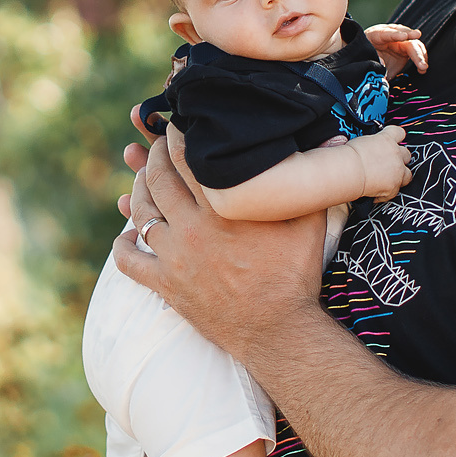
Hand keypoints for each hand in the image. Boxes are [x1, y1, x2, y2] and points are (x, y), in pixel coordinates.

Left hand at [113, 131, 326, 359]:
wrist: (277, 331)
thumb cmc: (295, 275)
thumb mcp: (309, 222)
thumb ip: (311, 180)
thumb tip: (334, 138)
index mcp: (222, 207)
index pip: (186, 157)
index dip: (177, 135)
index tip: (177, 125)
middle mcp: (192, 227)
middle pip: (158, 179)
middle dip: (153, 157)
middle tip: (157, 147)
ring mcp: (174, 257)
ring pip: (140, 214)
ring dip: (137, 192)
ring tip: (142, 180)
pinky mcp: (165, 285)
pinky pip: (129, 262)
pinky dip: (121, 246)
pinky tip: (124, 236)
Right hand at [351, 126, 412, 200]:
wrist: (349, 171)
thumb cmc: (349, 155)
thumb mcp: (357, 141)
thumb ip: (363, 142)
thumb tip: (349, 141)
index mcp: (387, 139)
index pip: (399, 133)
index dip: (396, 137)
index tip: (391, 140)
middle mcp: (396, 154)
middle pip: (407, 154)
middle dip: (400, 158)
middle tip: (388, 162)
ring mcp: (397, 172)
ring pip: (408, 175)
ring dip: (400, 176)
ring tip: (388, 179)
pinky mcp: (393, 187)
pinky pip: (395, 192)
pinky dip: (386, 193)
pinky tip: (377, 194)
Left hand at [364, 24, 427, 77]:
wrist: (366, 60)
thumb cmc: (364, 56)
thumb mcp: (366, 58)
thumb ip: (374, 60)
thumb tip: (382, 65)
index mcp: (376, 34)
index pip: (386, 33)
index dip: (396, 34)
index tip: (405, 36)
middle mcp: (390, 35)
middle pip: (405, 37)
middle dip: (413, 45)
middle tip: (420, 53)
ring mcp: (400, 42)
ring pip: (414, 44)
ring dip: (420, 55)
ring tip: (423, 67)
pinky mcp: (406, 50)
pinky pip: (417, 52)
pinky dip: (421, 59)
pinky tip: (422, 69)